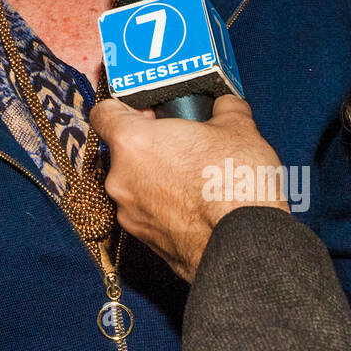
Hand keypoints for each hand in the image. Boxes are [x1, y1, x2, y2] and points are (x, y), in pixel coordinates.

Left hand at [92, 95, 288, 281]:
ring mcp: (129, 214)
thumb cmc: (235, 185)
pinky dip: (166, 206)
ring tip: (196, 177)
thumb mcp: (238, 128)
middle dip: (151, 145)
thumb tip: (224, 104)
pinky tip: (196, 206)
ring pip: (136, 184)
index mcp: (132, 142)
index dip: (124, 107)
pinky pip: (148, 212)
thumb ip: (224, 108)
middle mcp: (120, 178)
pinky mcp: (145, 240)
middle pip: (124, 151)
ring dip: (158, 178)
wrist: (247, 246)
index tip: (146, 109)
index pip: (104, 113)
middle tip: (183, 143)